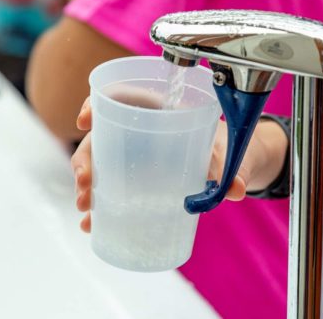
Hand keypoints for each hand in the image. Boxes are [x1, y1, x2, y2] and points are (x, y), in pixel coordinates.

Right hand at [71, 97, 286, 232]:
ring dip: (87, 186)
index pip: (122, 98)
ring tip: (86, 210)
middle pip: (102, 136)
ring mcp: (136, 157)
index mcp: (162, 111)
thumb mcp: (228, 156)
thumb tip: (237, 190)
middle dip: (85, 158)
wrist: (232, 164)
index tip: (85, 122)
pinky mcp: (137, 180)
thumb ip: (231, 169)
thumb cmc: (225, 149)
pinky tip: (92, 225)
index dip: (97, 104)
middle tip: (86, 184)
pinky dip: (99, 206)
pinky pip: (111, 188)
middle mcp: (143, 131)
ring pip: (100, 164)